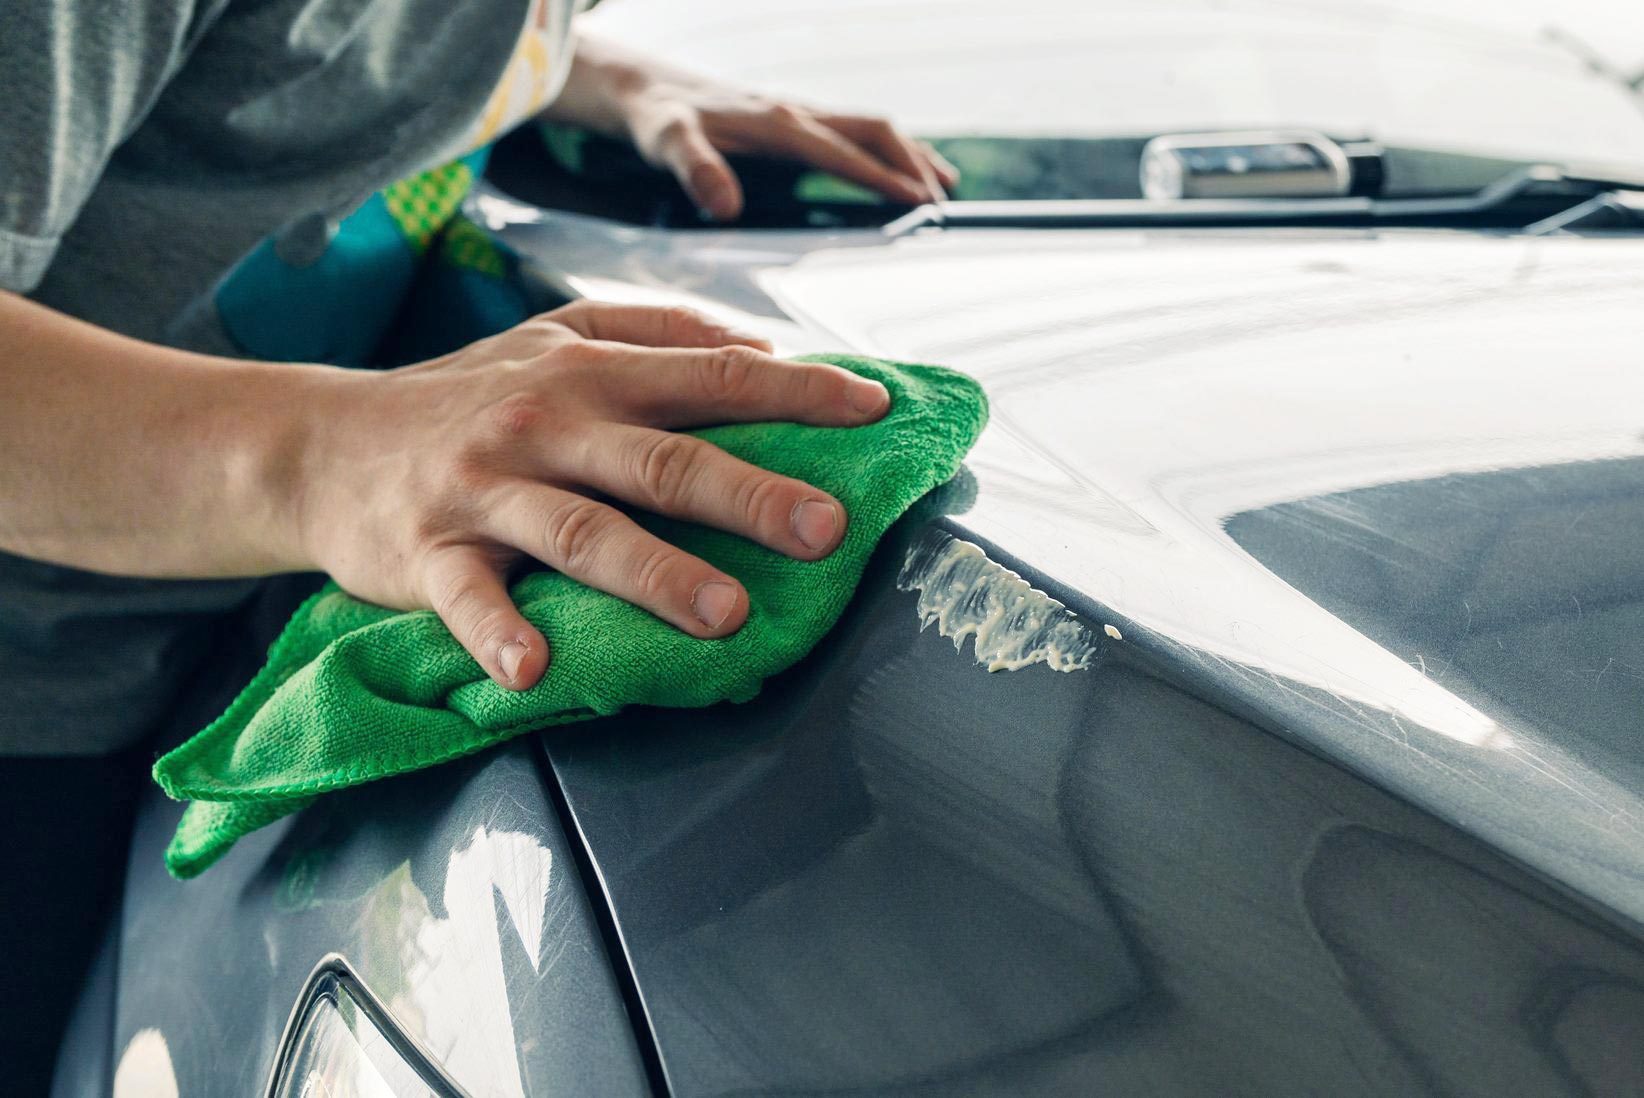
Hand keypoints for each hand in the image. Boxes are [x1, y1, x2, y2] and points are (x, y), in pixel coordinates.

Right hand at [286, 302, 888, 691]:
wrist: (321, 444)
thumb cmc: (466, 397)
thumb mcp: (555, 338)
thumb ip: (654, 332)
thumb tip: (759, 345)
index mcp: (590, 372)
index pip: (712, 376)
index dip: (796, 391)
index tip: (875, 410)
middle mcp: (547, 424)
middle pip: (662, 459)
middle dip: (750, 492)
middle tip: (826, 529)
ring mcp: (487, 491)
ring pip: (582, 531)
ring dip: (655, 572)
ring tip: (724, 614)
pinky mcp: (429, 552)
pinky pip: (468, 598)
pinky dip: (499, 634)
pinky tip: (534, 671)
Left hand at [544, 34, 958, 220]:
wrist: (642, 88)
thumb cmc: (656, 119)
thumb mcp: (668, 145)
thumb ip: (697, 172)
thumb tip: (726, 206)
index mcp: (777, 122)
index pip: (844, 152)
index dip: (883, 177)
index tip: (918, 203)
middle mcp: (795, 112)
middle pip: (873, 129)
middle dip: (913, 162)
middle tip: (943, 201)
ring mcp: (797, 114)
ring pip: (869, 127)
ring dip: (908, 153)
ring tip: (943, 184)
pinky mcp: (792, 121)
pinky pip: (851, 132)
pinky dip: (883, 150)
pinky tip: (896, 170)